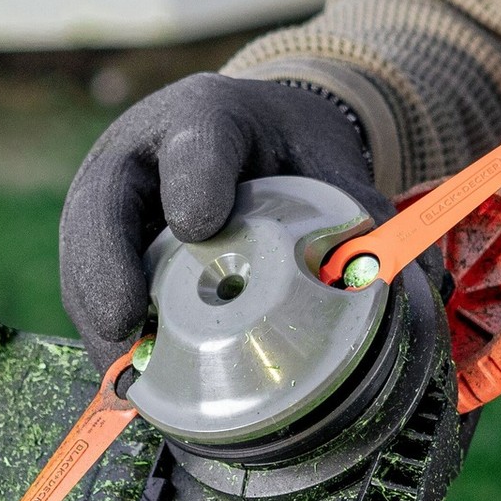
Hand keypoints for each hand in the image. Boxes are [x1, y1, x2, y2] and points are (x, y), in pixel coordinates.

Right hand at [61, 74, 386, 370]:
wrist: (255, 139)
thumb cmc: (289, 152)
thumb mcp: (332, 165)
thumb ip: (365, 219)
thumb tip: (416, 290)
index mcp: (210, 116)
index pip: (197, 141)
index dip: (193, 181)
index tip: (198, 225)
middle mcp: (142, 152)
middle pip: (103, 200)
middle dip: (105, 265)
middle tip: (123, 323)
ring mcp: (110, 198)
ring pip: (84, 252)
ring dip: (97, 318)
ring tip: (123, 375)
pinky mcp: (100, 243)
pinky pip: (88, 287)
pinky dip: (107, 337)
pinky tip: (128, 383)